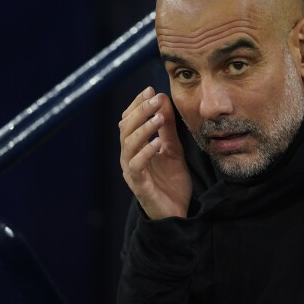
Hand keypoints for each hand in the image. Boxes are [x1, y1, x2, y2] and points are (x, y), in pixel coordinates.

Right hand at [119, 86, 192, 218]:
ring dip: (143, 128)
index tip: (150, 89)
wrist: (176, 213)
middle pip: (126, 128)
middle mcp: (128, 157)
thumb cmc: (171, 182)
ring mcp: (131, 171)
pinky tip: (157, 143)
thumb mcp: (173, 149)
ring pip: (128, 144)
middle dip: (140, 111)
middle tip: (155, 98)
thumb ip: (168, 128)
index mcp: (134, 147)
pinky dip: (145, 152)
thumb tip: (163, 100)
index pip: (129, 120)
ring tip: (158, 117)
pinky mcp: (139, 185)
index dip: (137, 104)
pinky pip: (136, 166)